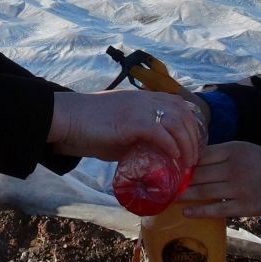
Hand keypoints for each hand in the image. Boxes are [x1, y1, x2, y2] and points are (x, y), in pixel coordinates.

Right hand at [49, 89, 202, 164]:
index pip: (179, 104)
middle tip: (193, 159)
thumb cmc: (89, 127)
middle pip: (184, 113)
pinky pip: (161, 133)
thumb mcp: (120, 131)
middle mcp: (146, 99)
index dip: (191, 124)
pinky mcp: (132, 121)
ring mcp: (140, 108)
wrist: (66, 120)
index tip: (193, 144)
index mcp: (144, 98)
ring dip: (186, 144)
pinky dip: (171, 147)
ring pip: (178, 122)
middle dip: (194, 137)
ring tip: (187, 163)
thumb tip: (151, 157)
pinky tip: (173, 159)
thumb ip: (137, 138)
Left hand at [177, 141, 260, 217]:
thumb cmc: (259, 162)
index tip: (169, 167)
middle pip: (200, 174)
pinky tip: (186, 212)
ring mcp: (238, 188)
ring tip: (170, 197)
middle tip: (162, 184)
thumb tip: (191, 160)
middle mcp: (234, 168)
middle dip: (180, 180)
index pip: (202, 155)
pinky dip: (200, 211)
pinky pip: (217, 209)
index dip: (184, 162)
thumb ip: (219, 153)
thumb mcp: (241, 149)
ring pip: (205, 191)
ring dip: (185, 195)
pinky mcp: (243, 206)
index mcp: (232, 150)